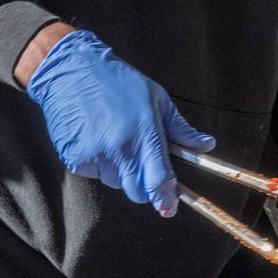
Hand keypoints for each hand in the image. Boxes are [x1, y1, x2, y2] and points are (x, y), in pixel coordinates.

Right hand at [24, 29, 213, 214]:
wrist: (70, 71)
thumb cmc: (118, 82)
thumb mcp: (157, 98)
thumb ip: (180, 129)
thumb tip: (207, 145)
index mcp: (145, 132)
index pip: (159, 179)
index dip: (166, 198)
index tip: (169, 206)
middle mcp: (121, 148)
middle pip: (137, 191)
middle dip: (143, 185)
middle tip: (140, 163)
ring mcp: (96, 155)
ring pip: (116, 182)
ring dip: (120, 171)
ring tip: (114, 139)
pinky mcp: (76, 159)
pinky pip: (94, 174)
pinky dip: (98, 164)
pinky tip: (96, 138)